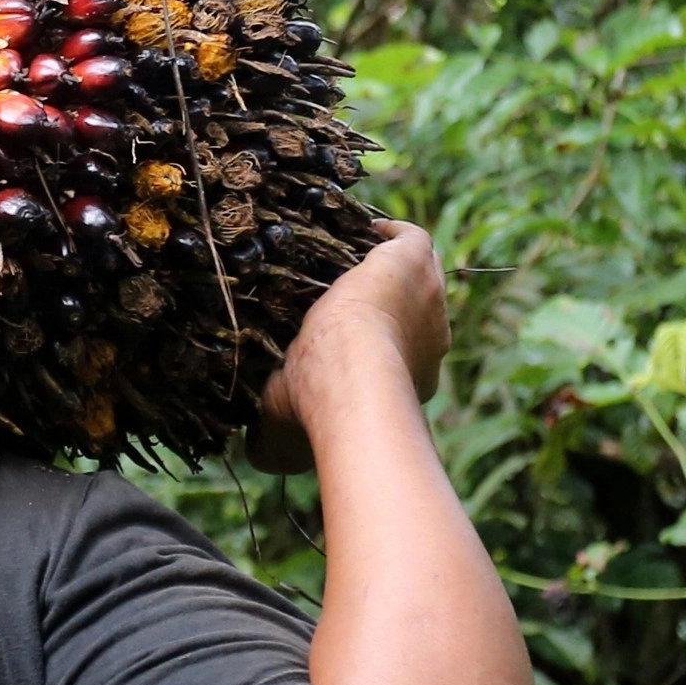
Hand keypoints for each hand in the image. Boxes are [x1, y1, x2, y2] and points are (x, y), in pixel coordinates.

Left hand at [248, 220, 449, 473]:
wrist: (351, 374)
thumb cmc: (318, 409)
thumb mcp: (283, 438)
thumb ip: (271, 448)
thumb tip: (255, 458)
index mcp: (407, 381)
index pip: (392, 359)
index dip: (366, 350)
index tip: (335, 342)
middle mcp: (430, 341)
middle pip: (410, 315)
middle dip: (383, 307)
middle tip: (340, 295)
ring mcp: (429, 300)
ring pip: (417, 276)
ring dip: (386, 266)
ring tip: (347, 255)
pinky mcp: (415, 263)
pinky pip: (411, 238)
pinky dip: (390, 232)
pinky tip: (362, 226)